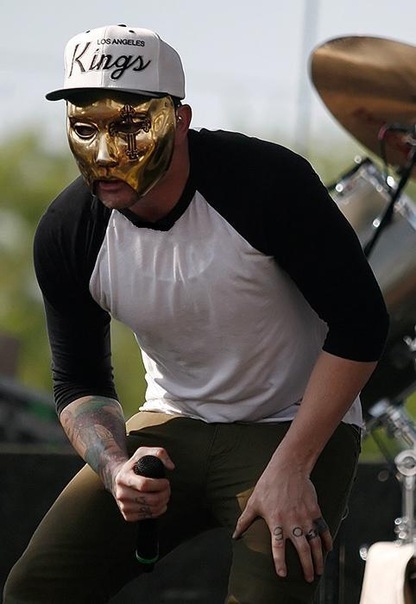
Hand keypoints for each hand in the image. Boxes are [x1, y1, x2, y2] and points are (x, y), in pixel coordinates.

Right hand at [111, 446, 174, 521]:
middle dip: (165, 494)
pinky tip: (159, 503)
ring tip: (164, 495)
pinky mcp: (127, 516)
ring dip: (164, 502)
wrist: (118, 479)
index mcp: (123, 478)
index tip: (166, 481)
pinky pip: (148, 517)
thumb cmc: (134, 465)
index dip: (159, 484)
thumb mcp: (143, 452)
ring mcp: (124, 506)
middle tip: (167, 488)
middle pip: (150, 499)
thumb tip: (170, 466)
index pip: (144, 484)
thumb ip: (159, 453)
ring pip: (151, 509)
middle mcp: (121, 493)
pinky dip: (158, 511)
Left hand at [232, 463, 332, 581]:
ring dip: (318, 558)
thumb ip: (244, 521)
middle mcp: (292, 522)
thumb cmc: (268, 484)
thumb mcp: (253, 502)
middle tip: (309, 578)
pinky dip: (327, 540)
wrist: (288, 468)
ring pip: (315, 543)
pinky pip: (323, 529)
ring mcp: (305, 517)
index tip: (283, 575)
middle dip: (307, 566)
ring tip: (319, 570)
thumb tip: (234, 535)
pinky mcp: (315, 510)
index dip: (280, 562)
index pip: (277, 547)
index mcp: (276, 521)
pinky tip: (328, 549)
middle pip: (302, 549)